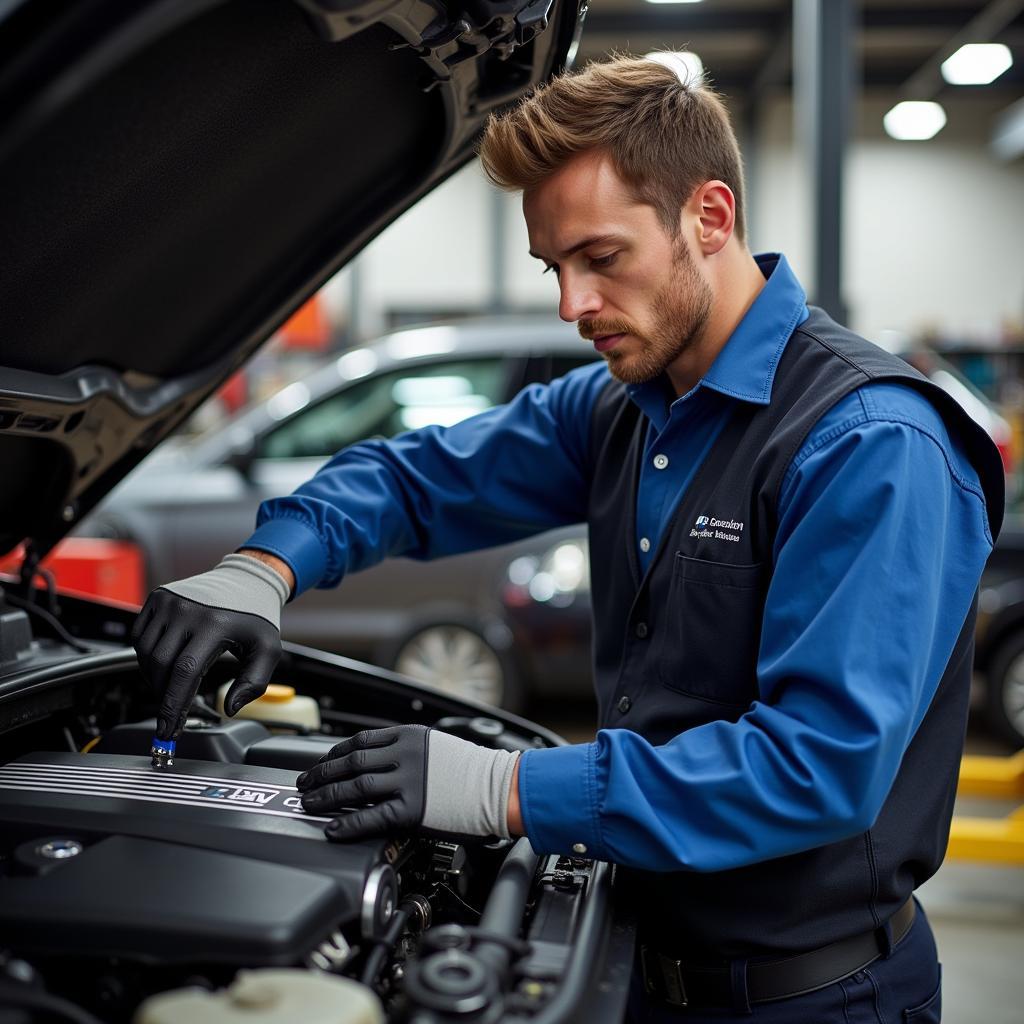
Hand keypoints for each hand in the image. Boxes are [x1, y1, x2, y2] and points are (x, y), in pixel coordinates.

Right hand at [131, 553, 289, 740]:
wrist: (247, 580)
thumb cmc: (256, 617)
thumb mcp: (268, 649)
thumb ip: (254, 683)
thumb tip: (230, 708)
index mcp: (214, 624)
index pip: (185, 672)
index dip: (173, 706)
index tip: (168, 730)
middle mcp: (187, 610)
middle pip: (162, 667)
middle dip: (165, 696)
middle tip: (173, 712)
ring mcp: (169, 602)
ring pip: (146, 654)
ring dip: (154, 678)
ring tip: (173, 686)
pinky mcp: (157, 598)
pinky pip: (139, 637)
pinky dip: (147, 657)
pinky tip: (164, 664)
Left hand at [296, 725, 520, 842]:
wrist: (499, 787)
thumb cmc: (473, 769)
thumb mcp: (436, 744)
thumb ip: (407, 748)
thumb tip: (378, 757)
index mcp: (409, 735)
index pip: (359, 740)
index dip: (334, 753)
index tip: (322, 762)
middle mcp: (405, 755)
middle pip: (351, 762)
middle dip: (322, 773)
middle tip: (305, 783)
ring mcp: (408, 782)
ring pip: (355, 787)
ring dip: (327, 796)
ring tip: (310, 804)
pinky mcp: (413, 810)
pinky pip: (372, 817)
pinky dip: (348, 824)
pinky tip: (334, 829)